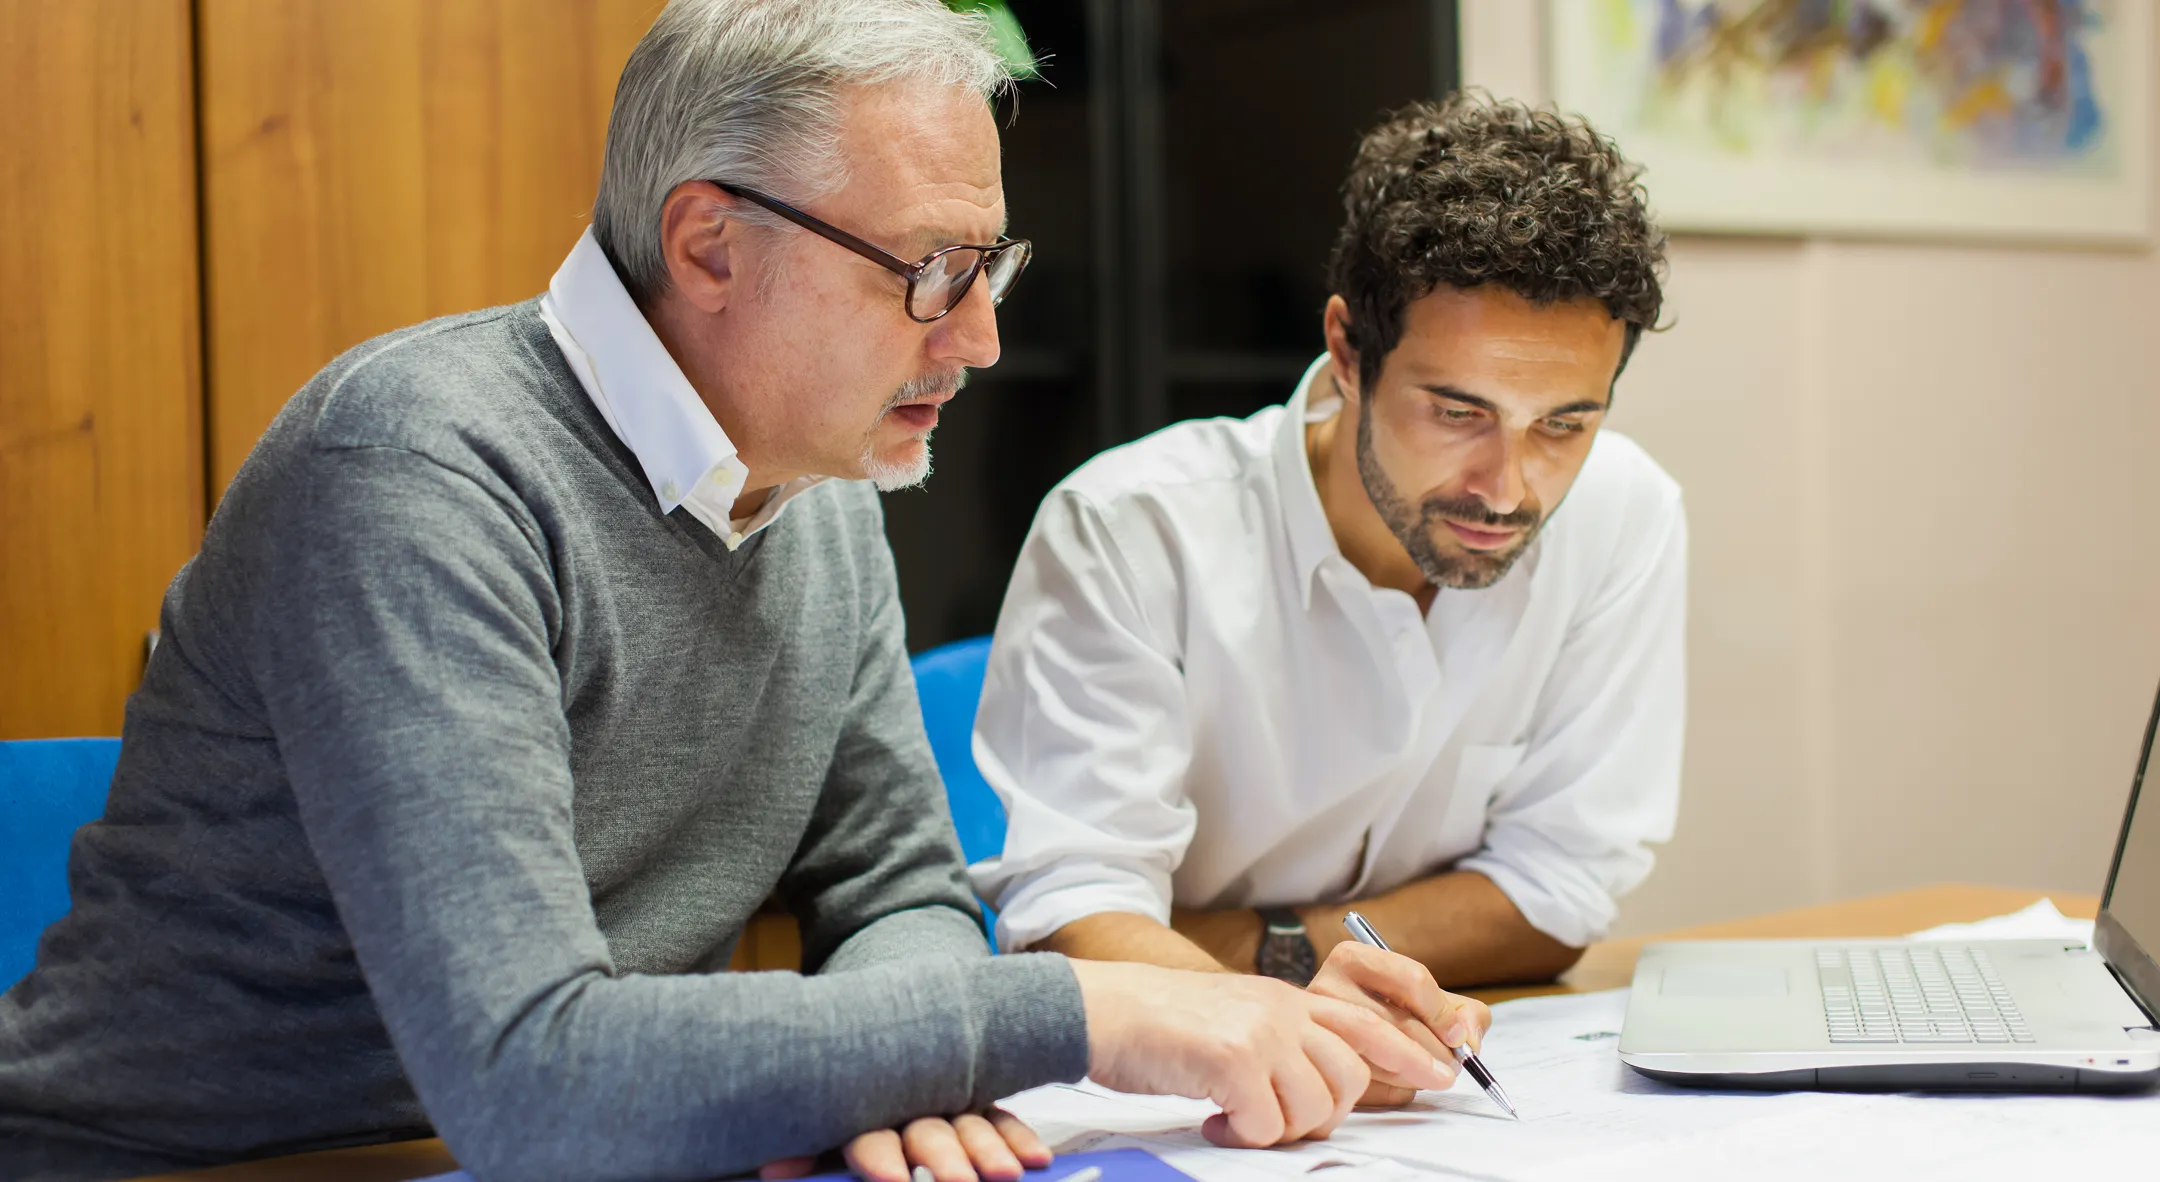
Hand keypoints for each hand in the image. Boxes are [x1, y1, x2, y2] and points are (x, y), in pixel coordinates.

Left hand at [758, 1108, 1049, 1181]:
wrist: (878, 1031)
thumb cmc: (845, 1099)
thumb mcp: (825, 1127)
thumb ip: (808, 1148)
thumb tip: (774, 1166)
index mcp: (865, 1109)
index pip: (872, 1133)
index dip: (880, 1157)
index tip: (893, 1180)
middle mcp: (908, 1102)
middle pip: (929, 1130)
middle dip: (945, 1157)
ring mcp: (945, 1100)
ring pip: (970, 1122)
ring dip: (989, 1148)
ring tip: (1008, 1174)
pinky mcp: (974, 1100)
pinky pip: (1000, 1116)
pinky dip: (1017, 1136)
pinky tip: (1036, 1159)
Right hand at [1069, 958, 1449, 1148]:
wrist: (1103, 1010)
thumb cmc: (1160, 1026)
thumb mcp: (1235, 1016)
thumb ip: (1281, 1039)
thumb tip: (1323, 1085)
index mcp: (1286, 998)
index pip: (1366, 1024)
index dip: (1410, 1053)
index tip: (1442, 1074)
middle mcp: (1282, 1009)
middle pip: (1349, 1078)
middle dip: (1321, 1113)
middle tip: (1274, 1119)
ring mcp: (1260, 1032)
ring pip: (1314, 1107)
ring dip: (1278, 1129)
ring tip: (1238, 1120)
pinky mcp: (1233, 1060)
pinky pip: (1266, 1125)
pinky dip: (1242, 1136)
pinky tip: (1216, 1121)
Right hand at [1304, 941, 1493, 1106]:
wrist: (1332, 1032)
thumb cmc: (1390, 1011)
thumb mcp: (1426, 997)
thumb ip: (1462, 1011)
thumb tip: (1467, 1039)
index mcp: (1353, 958)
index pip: (1412, 979)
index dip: (1443, 1013)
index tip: (1457, 1036)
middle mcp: (1326, 989)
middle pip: (1401, 1024)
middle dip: (1439, 1051)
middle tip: (1454, 1065)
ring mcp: (1319, 1031)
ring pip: (1386, 1060)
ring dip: (1422, 1075)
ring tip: (1432, 1074)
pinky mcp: (1320, 1069)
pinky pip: (1373, 1088)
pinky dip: (1399, 1091)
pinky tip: (1402, 1082)